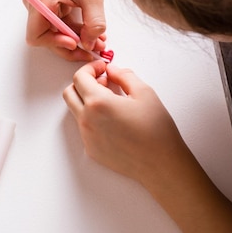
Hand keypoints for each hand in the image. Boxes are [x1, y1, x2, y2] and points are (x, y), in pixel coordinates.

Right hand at [25, 0, 106, 60]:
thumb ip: (93, 22)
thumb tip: (91, 43)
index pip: (37, 36)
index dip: (56, 44)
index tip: (76, 43)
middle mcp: (35, 2)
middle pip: (45, 37)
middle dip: (69, 45)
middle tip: (92, 49)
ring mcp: (40, 2)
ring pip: (54, 31)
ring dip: (74, 37)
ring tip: (97, 40)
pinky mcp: (48, 0)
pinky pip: (58, 21)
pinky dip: (73, 27)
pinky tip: (91, 29)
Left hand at [63, 61, 186, 185]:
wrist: (161, 164)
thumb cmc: (156, 130)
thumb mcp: (144, 93)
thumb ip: (124, 75)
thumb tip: (112, 70)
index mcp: (98, 103)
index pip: (79, 77)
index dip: (90, 68)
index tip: (102, 68)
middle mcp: (87, 120)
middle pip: (70, 93)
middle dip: (83, 83)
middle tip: (103, 82)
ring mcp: (87, 137)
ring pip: (76, 111)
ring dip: (87, 100)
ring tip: (112, 101)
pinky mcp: (91, 150)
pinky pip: (84, 128)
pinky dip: (93, 118)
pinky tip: (113, 120)